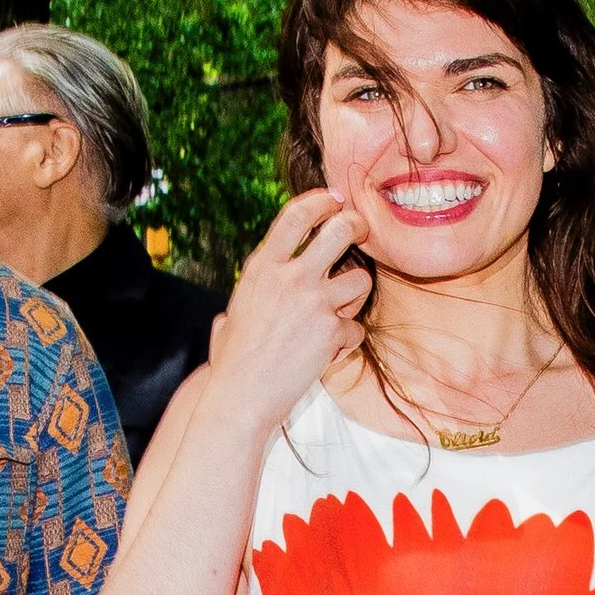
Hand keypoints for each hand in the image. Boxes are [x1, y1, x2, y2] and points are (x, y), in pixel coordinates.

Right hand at [206, 189, 371, 432]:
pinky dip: (346, 342)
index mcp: (264, 267)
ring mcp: (314, 302)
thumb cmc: (232, 360)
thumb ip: (248, 297)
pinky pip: (356, 329)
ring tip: (339, 313)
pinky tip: (328, 353)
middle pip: (340, 230)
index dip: (321, 201)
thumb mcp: (232, 312)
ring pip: (361, 279)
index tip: (335, 199)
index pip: (297, 215)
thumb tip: (236, 304)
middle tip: (361, 231)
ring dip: (356, 295)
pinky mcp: (331, 330)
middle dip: (357, 226)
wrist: (242, 394)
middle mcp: (290, 276)